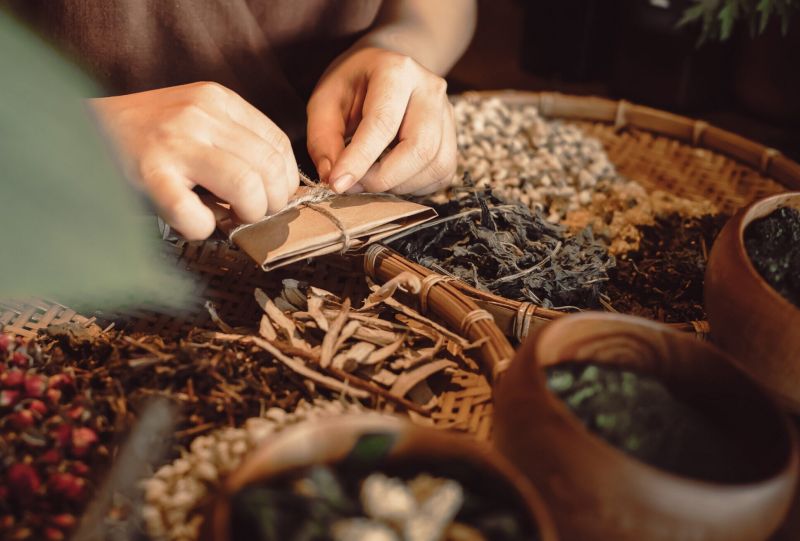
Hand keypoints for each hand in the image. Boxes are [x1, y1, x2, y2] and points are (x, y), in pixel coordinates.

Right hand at [91, 82, 298, 239]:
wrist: (76, 132)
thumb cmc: (143, 138)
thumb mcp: (195, 122)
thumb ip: (234, 145)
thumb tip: (278, 191)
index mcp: (217, 100)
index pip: (279, 145)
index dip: (284, 183)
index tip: (270, 200)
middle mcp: (200, 115)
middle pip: (270, 169)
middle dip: (269, 205)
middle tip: (248, 216)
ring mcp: (175, 142)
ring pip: (247, 188)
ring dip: (245, 217)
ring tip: (227, 221)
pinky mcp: (150, 174)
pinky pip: (198, 217)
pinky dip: (202, 230)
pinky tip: (191, 223)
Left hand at [306, 47, 456, 195]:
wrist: (386, 71)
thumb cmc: (353, 85)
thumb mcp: (324, 101)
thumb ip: (323, 139)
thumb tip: (333, 178)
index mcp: (396, 71)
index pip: (382, 123)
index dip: (359, 159)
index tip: (338, 184)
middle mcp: (430, 90)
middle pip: (419, 148)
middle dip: (383, 178)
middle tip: (353, 185)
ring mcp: (447, 114)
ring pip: (434, 166)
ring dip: (397, 185)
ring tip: (370, 177)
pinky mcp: (452, 139)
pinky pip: (440, 174)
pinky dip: (413, 186)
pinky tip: (392, 176)